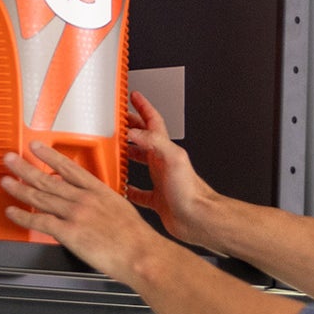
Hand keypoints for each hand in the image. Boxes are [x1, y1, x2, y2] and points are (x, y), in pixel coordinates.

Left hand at [2, 144, 161, 284]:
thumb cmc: (136, 237)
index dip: (49, 155)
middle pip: (48, 179)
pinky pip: (40, 221)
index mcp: (98, 191)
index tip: (37, 147)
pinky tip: (12, 212)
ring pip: (40, 197)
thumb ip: (102, 203)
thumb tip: (93, 204)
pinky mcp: (69, 232)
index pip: (68, 168)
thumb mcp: (121, 208)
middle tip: (10, 159)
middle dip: (25, 168)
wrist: (141, 253)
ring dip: (19, 188)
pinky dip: (23, 216)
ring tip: (6, 181)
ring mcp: (75, 214)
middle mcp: (84, 199)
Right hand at [126, 90, 221, 247]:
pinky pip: (139, 192)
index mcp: (166, 150)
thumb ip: (154, 142)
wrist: (198, 217)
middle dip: (131, 127)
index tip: (134, 96)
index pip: (153, 121)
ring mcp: (160, 180)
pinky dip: (129, 188)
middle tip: (118, 121)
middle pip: (144, 139)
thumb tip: (134, 131)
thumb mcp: (173, 158)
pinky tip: (122, 188)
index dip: (144, 106)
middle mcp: (163, 162)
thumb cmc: (191, 191)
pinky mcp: (158, 199)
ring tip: (114, 150)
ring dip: (127, 155)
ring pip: (140, 162)